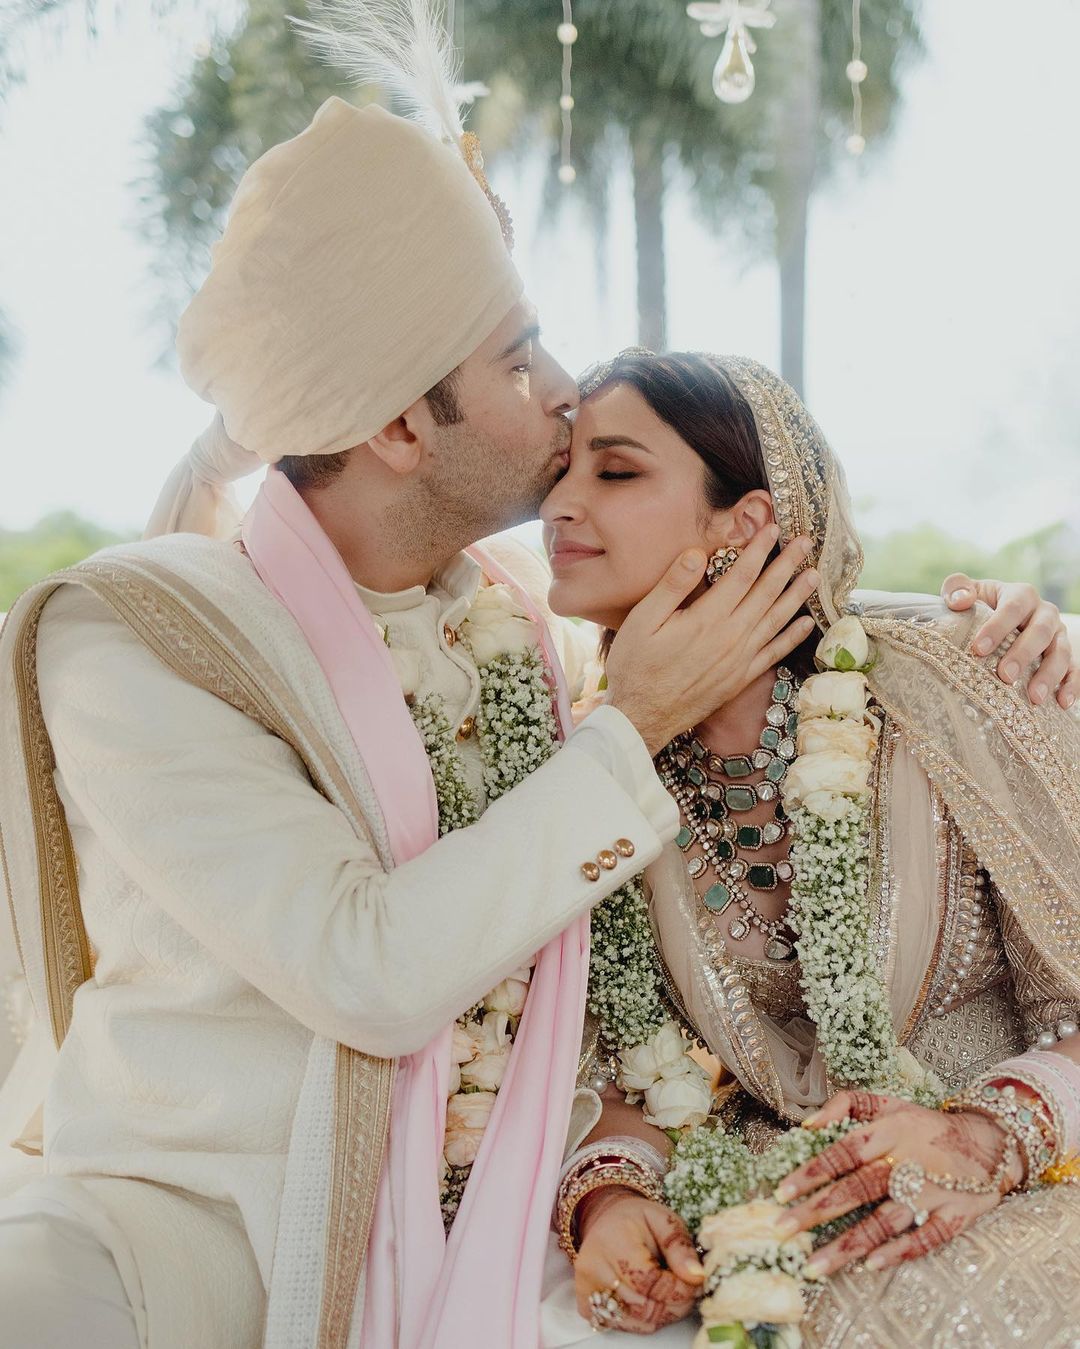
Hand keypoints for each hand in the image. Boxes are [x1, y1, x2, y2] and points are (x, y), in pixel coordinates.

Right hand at [575, 1187, 704, 1333]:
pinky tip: (650, 1300)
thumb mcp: (664, 1220)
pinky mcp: (584, 1305)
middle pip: (643, 1306)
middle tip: (688, 1292)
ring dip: (661, 1315)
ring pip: (635, 1321)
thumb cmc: (637, 1220)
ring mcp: (586, 1289)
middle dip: (674, 1305)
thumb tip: (697, 1276)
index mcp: (612, 1241)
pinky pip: (622, 1326)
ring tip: (671, 1295)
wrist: (607, 1221)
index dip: (679, 1289)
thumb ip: (680, 1247)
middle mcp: (593, 1268)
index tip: (695, 1283)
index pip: (650, 1282)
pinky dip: (642, 1320)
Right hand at [607, 526, 818, 754]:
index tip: (772, 528)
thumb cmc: (635, 667)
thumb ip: (673, 586)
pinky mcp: (741, 678)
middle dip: (787, 564)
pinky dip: (793, 636)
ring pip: (777, 620)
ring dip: (797, 595)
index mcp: (707, 619)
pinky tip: (807, 623)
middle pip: (767, 593)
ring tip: (814, 574)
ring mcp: (740, 660)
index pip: (742, 576)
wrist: (642, 717)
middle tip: (807, 542)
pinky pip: (775, 652)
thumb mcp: (643, 620)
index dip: (759, 550)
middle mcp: (731, 637)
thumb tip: (698, 553)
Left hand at [771, 1091, 1022, 1277]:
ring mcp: (933, 1192)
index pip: (843, 1152)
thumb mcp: (889, 1102)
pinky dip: (900, 1252)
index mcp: (889, 1132)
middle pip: (857, 1189)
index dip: (812, 1172)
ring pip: (885, 1221)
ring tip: (816, 1266)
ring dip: (849, 1244)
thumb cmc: (926, 1125)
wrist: (990, 1140)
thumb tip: (807, 1124)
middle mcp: (908, 1162)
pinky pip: (927, 1238)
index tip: (781, 1192)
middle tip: (783, 1230)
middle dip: (817, 1211)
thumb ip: (847, 1104)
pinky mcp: (956, 1215)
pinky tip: (871, 1266)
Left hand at [943, 574, 1077, 708]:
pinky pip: (1075, 669)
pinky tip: (1063, 703)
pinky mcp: (1065, 654)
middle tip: (1005, 676)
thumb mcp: (963, 592)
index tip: (979, 649)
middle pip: (1040, 631)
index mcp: (1021, 595)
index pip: (1012, 608)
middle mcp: (1044, 612)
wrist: (995, 616)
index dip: (997, 627)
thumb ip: (957, 588)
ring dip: (1049, 675)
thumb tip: (960, 600)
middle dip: (1023, 654)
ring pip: (1061, 652)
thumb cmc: (977, 606)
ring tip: (1035, 698)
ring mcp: (1058, 634)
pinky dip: (1072, 685)